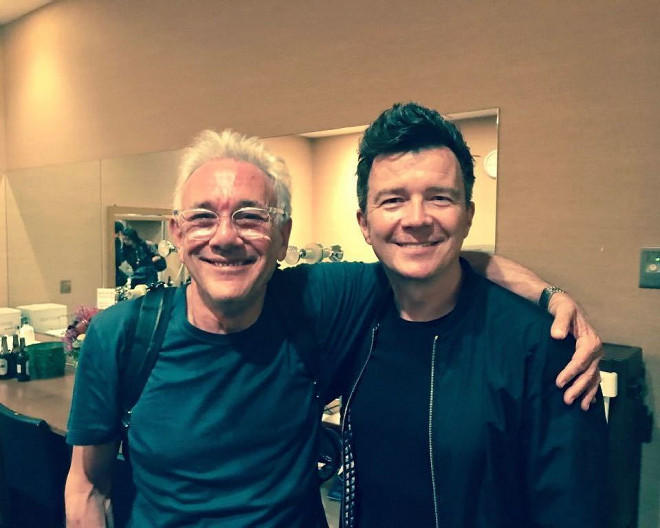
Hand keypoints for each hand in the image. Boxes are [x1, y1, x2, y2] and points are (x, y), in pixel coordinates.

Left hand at [547, 292, 602, 409]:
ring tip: (580, 406)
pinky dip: (591, 390)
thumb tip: (557, 336)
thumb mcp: (562, 310)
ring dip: (587, 392)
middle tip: (566, 399)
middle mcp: (596, 350)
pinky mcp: (591, 359)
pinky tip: (588, 402)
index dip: (571, 372)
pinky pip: (593, 376)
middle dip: (579, 387)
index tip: (559, 382)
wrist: (565, 305)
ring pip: (593, 378)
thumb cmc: (563, 307)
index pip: (581, 360)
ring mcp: (595, 356)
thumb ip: (559, 321)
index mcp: (590, 340)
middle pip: (589, 372)